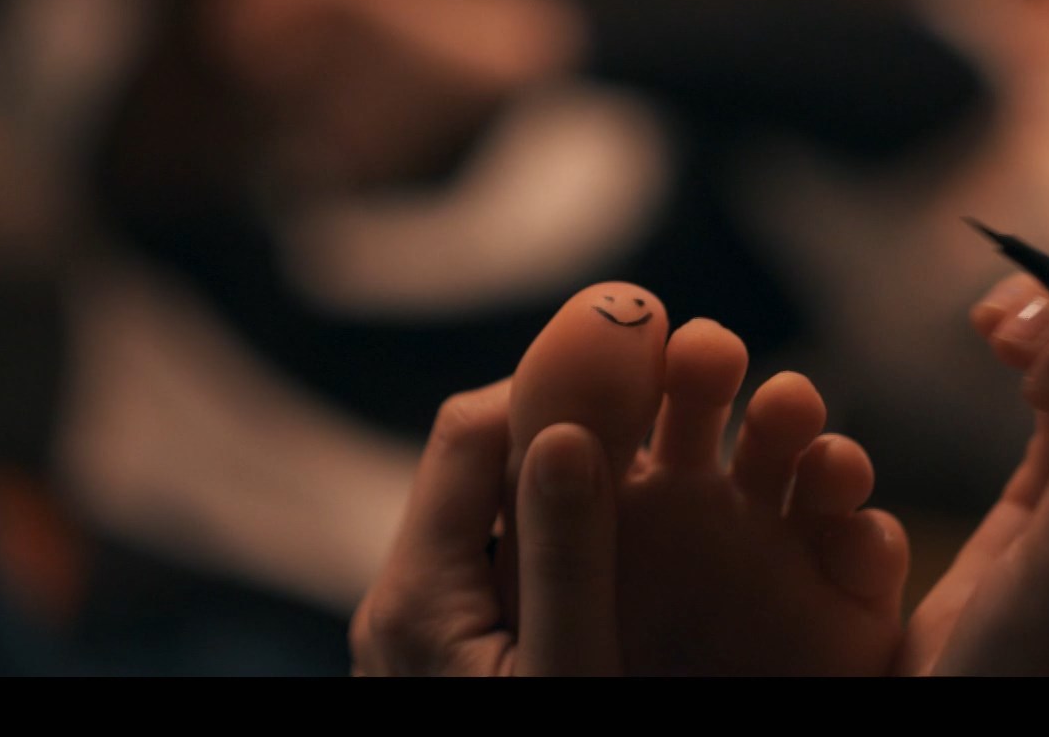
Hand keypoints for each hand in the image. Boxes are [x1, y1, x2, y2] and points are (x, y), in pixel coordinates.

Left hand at [350, 379, 621, 674]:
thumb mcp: (568, 674)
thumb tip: (567, 434)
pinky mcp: (436, 655)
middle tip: (652, 434)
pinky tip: (607, 568)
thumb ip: (563, 563)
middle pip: (473, 467)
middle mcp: (396, 604)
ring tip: (645, 497)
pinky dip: (546, 544)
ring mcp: (411, 632)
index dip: (551, 388)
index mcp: (415, 597)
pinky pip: (487, 568)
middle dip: (562, 436)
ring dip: (557, 491)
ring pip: (483, 516)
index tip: (635, 375)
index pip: (467, 431)